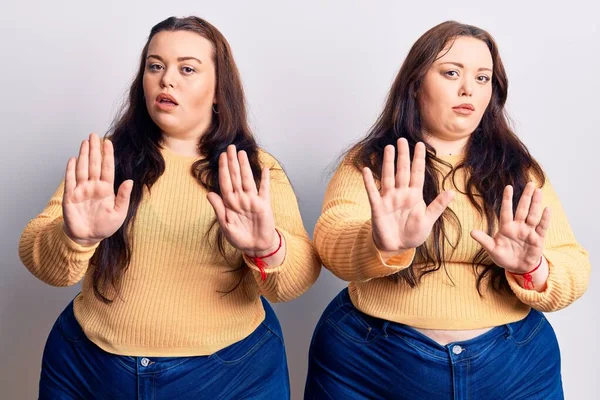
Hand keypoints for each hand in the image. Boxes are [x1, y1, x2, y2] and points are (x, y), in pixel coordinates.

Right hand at [62, 133, 132, 246]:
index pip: (107, 168)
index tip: (108, 141)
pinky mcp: (70, 196)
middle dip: (94, 149)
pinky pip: (70, 180)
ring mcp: (81, 190)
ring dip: (83, 155)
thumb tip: (129, 181)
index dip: (107, 155)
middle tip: (94, 135)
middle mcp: (93, 186)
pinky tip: (73, 159)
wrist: (88, 237)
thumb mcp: (119, 213)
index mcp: (106, 189)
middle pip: (94, 164)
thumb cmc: (105, 226)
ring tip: (85, 142)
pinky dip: (71, 170)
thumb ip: (123, 196)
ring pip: (83, 168)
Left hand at [207, 145, 276, 256]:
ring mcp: (252, 200)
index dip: (223, 169)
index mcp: (230, 202)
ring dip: (245, 166)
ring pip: (247, 179)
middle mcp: (241, 198)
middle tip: (230, 147)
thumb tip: (209, 194)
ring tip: (242, 153)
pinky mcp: (264, 205)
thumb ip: (219, 209)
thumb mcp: (226, 225)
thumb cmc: (239, 238)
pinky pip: (264, 190)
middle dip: (232, 162)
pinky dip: (265, 180)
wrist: (256, 247)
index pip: (225, 182)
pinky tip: (265, 169)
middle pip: (235, 177)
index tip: (221, 156)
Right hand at [362, 138, 454, 254]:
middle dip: (403, 155)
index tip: (420, 145)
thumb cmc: (413, 234)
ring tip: (388, 148)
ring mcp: (388, 199)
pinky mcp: (378, 207)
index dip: (418, 159)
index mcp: (414, 196)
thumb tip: (452, 192)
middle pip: (402, 171)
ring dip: (388, 163)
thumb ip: (438, 205)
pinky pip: (372, 192)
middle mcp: (401, 194)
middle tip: (402, 140)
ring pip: (388, 177)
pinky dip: (369, 182)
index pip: (417, 173)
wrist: (397, 247)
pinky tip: (366, 171)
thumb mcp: (428, 220)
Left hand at [470, 182, 550, 272]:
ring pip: (533, 215)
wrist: (518, 268)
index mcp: (506, 227)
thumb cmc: (504, 257)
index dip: (507, 199)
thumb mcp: (492, 249)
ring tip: (538, 191)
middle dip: (526, 197)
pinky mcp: (538, 239)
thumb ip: (484, 240)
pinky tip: (547, 208)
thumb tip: (471, 232)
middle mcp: (518, 226)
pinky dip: (545, 218)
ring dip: (536, 203)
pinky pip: (542, 227)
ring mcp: (529, 231)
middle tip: (530, 184)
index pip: (506, 210)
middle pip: (522, 209)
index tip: (508, 187)